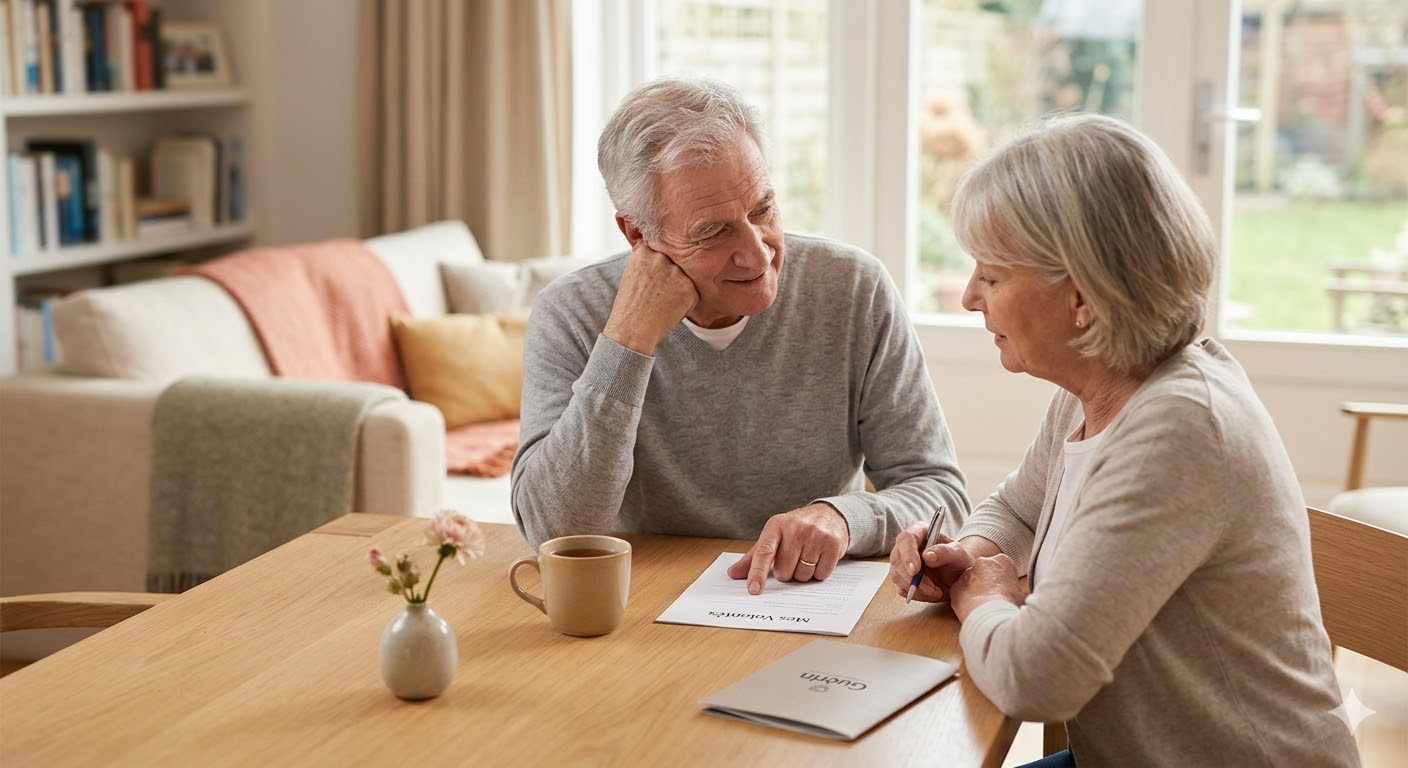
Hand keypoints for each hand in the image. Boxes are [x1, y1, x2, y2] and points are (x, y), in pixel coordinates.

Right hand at [601, 240, 698, 354]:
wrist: (632, 330)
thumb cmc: (629, 306)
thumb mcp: (631, 275)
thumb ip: (647, 261)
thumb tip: (661, 255)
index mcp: (645, 252)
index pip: (659, 252)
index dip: (656, 268)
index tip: (650, 281)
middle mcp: (662, 258)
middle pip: (673, 264)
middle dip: (668, 277)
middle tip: (656, 294)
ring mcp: (677, 273)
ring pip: (684, 278)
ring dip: (678, 289)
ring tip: (661, 303)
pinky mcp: (690, 288)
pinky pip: (692, 294)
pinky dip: (685, 303)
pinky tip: (669, 310)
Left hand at [726, 503, 849, 594]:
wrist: (828, 514)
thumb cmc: (795, 529)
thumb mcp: (774, 536)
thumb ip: (754, 557)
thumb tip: (732, 574)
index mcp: (775, 526)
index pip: (764, 552)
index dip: (757, 573)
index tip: (753, 590)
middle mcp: (796, 528)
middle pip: (784, 571)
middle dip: (787, 572)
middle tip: (793, 559)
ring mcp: (816, 535)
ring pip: (803, 575)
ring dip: (803, 573)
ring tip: (807, 557)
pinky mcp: (833, 543)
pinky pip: (821, 574)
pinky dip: (819, 573)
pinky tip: (819, 558)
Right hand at [888, 521, 975, 602]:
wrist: (960, 577)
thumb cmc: (959, 561)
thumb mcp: (959, 555)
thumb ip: (946, 552)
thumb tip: (927, 555)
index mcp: (920, 532)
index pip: (906, 538)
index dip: (908, 554)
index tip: (915, 570)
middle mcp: (907, 546)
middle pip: (896, 559)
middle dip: (912, 577)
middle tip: (930, 587)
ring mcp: (902, 563)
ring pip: (896, 575)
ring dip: (915, 588)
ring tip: (935, 591)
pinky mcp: (903, 579)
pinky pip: (901, 589)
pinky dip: (915, 594)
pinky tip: (930, 593)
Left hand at [949, 554, 1024, 620]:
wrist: (992, 614)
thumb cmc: (1011, 605)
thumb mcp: (1023, 596)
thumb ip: (1020, 591)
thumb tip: (1024, 597)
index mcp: (1002, 561)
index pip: (1002, 568)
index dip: (1003, 581)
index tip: (1005, 592)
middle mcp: (983, 562)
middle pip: (984, 572)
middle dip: (987, 583)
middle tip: (992, 599)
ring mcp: (967, 573)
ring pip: (970, 582)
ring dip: (975, 591)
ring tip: (983, 607)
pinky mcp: (956, 586)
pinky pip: (960, 593)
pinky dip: (964, 601)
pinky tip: (973, 610)